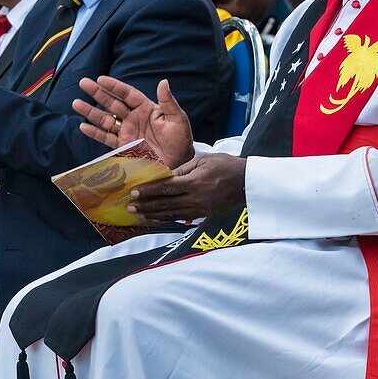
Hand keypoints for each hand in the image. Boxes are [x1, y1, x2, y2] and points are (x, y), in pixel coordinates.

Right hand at [73, 77, 194, 168]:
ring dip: (91, 112)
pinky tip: (83, 126)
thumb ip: (168, 102)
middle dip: (97, 93)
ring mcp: (127, 132)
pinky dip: (95, 133)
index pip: (127, 94)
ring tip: (76, 103)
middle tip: (83, 83)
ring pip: (105, 119)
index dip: (114, 86)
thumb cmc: (181, 140)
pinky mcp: (123, 146)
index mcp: (146, 108)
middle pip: (112, 103)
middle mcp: (134, 118)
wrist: (178, 164)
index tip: (100, 79)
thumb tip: (163, 82)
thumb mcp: (178, 120)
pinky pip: (106, 138)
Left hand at [127, 153, 246, 221]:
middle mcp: (196, 199)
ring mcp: (200, 209)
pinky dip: (166, 218)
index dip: (149, 191)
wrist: (247, 182)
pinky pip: (180, 217)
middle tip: (129, 206)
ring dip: (153, 214)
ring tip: (138, 214)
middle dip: (146, 206)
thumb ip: (182, 169)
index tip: (135, 192)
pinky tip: (155, 218)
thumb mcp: (203, 160)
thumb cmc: (225, 165)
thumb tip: (163, 176)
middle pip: (166, 204)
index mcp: (195, 183)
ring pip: (171, 214)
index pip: (166, 188)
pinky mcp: (203, 214)